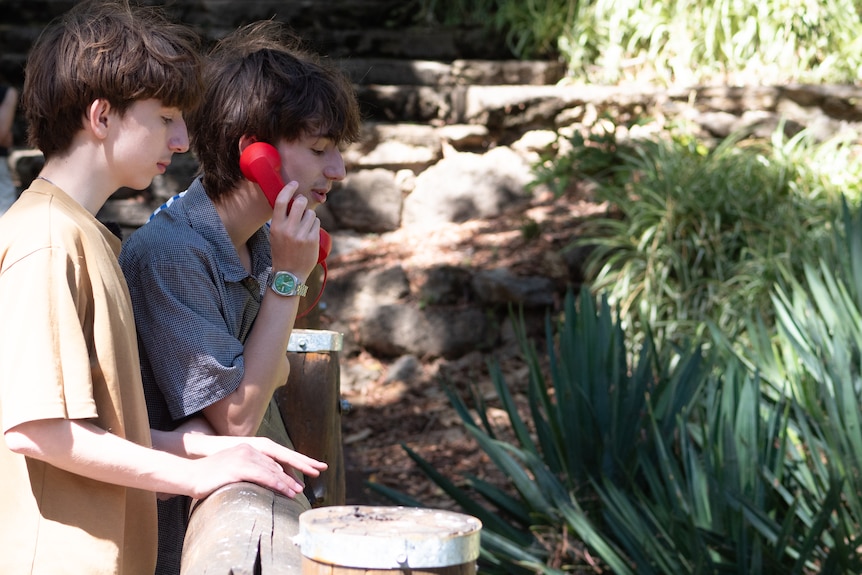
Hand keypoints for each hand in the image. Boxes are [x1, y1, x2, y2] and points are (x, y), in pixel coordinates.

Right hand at [185, 440, 325, 499]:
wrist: (189, 474)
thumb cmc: (210, 476)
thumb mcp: (233, 469)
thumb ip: (249, 470)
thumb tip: (264, 479)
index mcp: (249, 447)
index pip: (276, 456)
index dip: (293, 463)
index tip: (309, 468)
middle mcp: (249, 449)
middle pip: (279, 462)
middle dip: (297, 471)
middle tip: (313, 476)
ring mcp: (245, 457)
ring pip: (274, 471)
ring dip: (288, 482)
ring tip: (299, 492)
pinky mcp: (240, 467)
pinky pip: (265, 477)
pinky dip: (278, 484)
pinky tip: (287, 491)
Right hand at [269, 185, 320, 278]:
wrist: (289, 274)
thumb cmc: (282, 252)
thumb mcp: (275, 234)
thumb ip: (282, 219)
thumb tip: (292, 201)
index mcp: (276, 226)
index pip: (282, 200)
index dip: (289, 189)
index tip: (295, 184)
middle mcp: (288, 229)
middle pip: (301, 202)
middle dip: (303, 201)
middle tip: (302, 207)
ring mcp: (301, 235)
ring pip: (311, 213)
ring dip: (310, 216)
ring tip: (304, 227)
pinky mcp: (312, 240)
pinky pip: (317, 223)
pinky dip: (314, 225)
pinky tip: (310, 233)